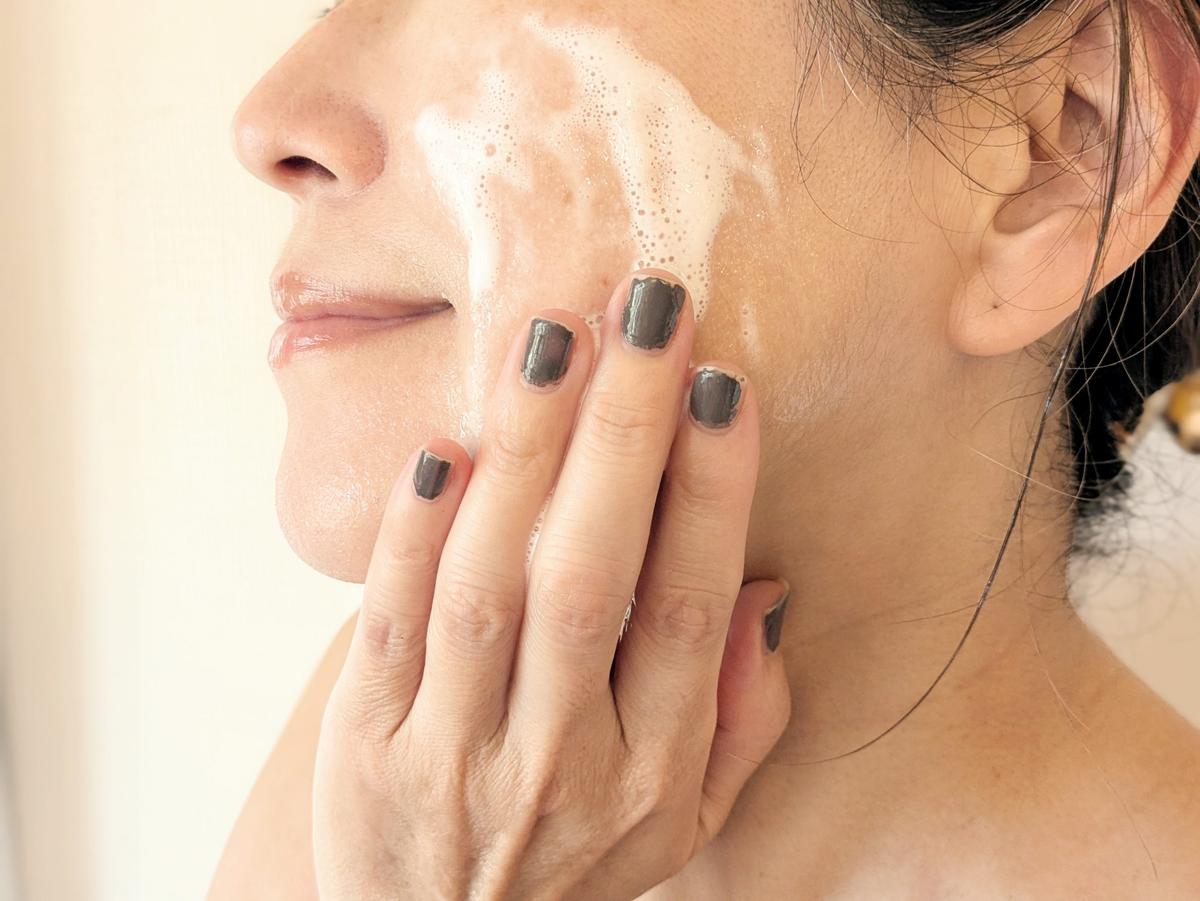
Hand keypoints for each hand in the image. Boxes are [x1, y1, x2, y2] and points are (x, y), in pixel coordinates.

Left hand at [313, 270, 792, 899]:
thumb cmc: (575, 863)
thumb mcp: (687, 820)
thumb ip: (738, 717)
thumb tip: (764, 592)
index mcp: (652, 770)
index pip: (688, 609)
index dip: (711, 493)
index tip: (720, 385)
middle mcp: (561, 758)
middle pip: (594, 578)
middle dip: (623, 434)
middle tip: (644, 311)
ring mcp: (455, 752)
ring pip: (491, 586)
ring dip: (525, 455)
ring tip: (552, 341)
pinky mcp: (367, 744)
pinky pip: (387, 624)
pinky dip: (413, 532)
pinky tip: (447, 445)